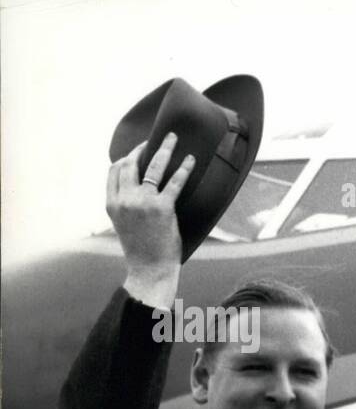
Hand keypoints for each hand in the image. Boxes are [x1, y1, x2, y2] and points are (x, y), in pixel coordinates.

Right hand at [106, 133, 193, 307]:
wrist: (149, 269)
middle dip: (142, 147)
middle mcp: (124, 199)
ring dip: (164, 149)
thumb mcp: (123, 225)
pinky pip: (174, 182)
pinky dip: (184, 169)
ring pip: (153, 166)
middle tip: (156, 140)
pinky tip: (191, 160)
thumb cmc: (141, 250)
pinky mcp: (163, 208)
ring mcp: (143, 202)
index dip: (126, 156)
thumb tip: (136, 191)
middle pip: (130, 163)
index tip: (137, 150)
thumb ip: (125, 206)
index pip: (114, 170)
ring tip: (173, 139)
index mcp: (112, 203)